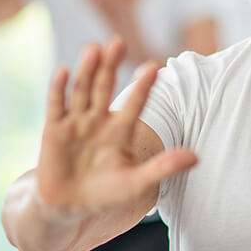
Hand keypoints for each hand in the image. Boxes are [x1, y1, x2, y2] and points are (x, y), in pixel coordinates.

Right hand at [35, 39, 196, 215]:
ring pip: (82, 90)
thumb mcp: (137, 183)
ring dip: (87, 70)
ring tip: (95, 49)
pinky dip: (59, 89)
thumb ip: (164, 167)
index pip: (135, 103)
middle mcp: (99, 120)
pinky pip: (56, 105)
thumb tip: (196, 157)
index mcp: (121, 129)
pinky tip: (63, 70)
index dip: (142, 87)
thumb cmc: (106, 194)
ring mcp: (75, 122)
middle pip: (105, 87)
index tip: (153, 67)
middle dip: (111, 66)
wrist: (68, 208)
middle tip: (118, 42)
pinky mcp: (53, 129)